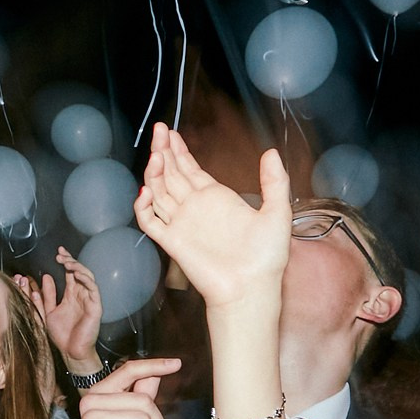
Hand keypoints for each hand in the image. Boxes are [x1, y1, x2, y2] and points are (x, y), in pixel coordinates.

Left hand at [15, 246, 102, 372]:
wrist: (72, 352)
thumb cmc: (62, 335)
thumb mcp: (48, 312)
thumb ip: (47, 295)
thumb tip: (45, 277)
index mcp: (71, 295)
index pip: (70, 273)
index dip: (66, 261)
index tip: (58, 252)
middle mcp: (81, 295)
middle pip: (79, 272)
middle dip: (70, 261)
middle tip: (60, 255)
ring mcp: (89, 300)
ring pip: (87, 277)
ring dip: (78, 267)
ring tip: (68, 262)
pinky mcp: (95, 306)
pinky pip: (93, 289)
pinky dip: (86, 280)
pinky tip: (77, 274)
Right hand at [133, 124, 289, 311]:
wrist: (251, 288)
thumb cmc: (266, 257)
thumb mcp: (277, 213)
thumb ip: (274, 182)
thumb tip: (271, 153)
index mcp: (215, 198)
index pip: (189, 168)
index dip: (178, 150)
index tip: (169, 132)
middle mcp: (194, 208)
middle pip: (170, 174)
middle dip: (163, 151)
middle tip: (158, 130)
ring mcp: (181, 224)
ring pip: (157, 192)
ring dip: (154, 173)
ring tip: (156, 155)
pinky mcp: (172, 241)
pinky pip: (149, 221)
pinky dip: (142, 206)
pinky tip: (146, 190)